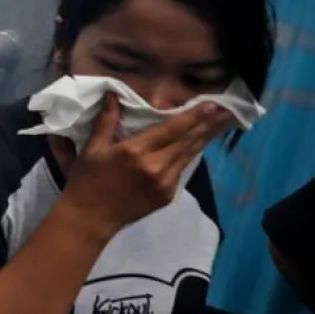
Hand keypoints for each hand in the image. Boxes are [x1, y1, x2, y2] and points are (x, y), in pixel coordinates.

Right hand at [62, 94, 230, 237]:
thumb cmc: (87, 181)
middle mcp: (155, 166)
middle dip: (209, 124)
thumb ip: (106, 121)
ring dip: (205, 138)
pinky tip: (198, 145)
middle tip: (227, 111)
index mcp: (134, 151)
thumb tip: (113, 94)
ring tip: (220, 124)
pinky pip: (182, 170)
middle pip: (188, 140)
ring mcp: (164, 183)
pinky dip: (191, 155)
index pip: (171, 128)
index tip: (212, 104)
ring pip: (189, 155)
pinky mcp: (167, 195)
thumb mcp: (92, 149)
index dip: (194, 115)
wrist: (90, 219)